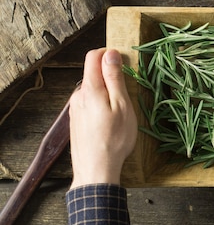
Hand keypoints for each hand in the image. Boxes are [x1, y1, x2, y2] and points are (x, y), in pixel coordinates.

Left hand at [69, 48, 136, 187]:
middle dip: (110, 76)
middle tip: (127, 93)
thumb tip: (110, 54)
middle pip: (93, 73)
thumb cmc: (114, 139)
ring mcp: (75, 109)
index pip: (93, 56)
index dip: (109, 54)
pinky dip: (101, 105)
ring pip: (92, 89)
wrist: (96, 171)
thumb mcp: (122, 105)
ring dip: (106, 92)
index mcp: (90, 88)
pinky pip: (89, 103)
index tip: (124, 63)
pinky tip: (110, 122)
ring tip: (120, 112)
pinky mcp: (76, 120)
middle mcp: (78, 96)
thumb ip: (114, 78)